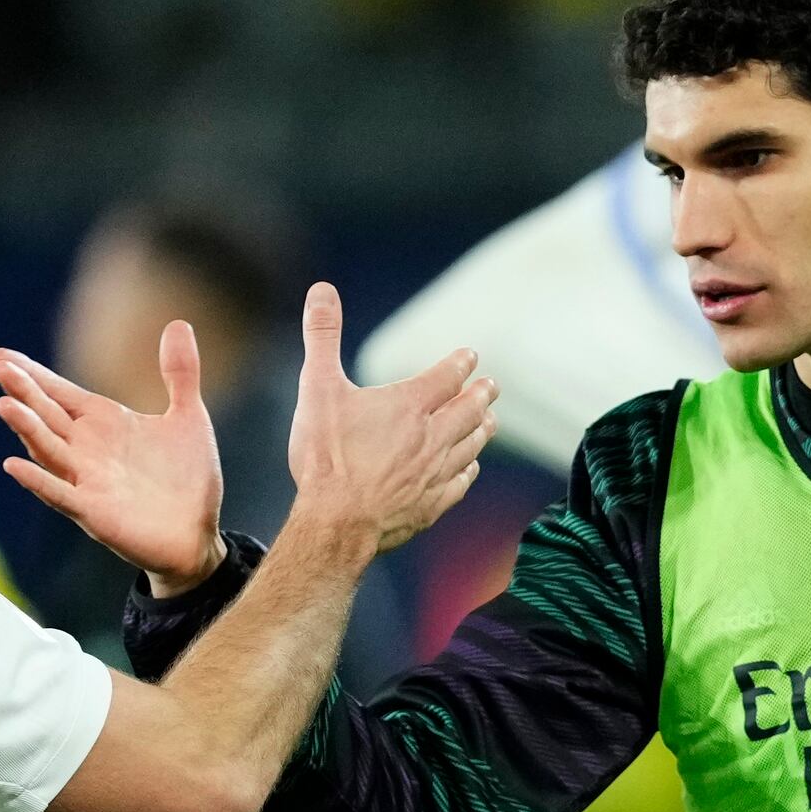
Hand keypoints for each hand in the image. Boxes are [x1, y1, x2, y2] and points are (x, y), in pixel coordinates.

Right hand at [0, 319, 228, 591]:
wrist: (198, 537)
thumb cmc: (188, 480)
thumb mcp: (189, 419)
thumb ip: (180, 373)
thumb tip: (177, 323)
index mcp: (104, 424)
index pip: (59, 393)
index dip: (32, 374)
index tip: (0, 355)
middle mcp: (86, 450)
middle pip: (47, 415)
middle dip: (24, 392)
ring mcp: (87, 482)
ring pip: (48, 450)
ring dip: (27, 429)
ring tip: (5, 405)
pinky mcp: (94, 513)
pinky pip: (60, 495)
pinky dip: (39, 481)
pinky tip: (13, 464)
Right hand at [281, 282, 495, 556]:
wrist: (337, 522)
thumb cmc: (326, 456)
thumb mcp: (317, 387)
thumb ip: (322, 335)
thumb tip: (321, 289)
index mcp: (409, 406)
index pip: (446, 377)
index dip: (460, 364)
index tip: (471, 357)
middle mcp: (431, 438)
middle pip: (467, 411)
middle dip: (480, 396)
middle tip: (492, 387)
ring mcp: (435, 474)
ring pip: (469, 446)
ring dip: (481, 430)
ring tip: (491, 421)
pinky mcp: (431, 506)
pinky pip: (458, 484)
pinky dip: (467, 471)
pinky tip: (469, 468)